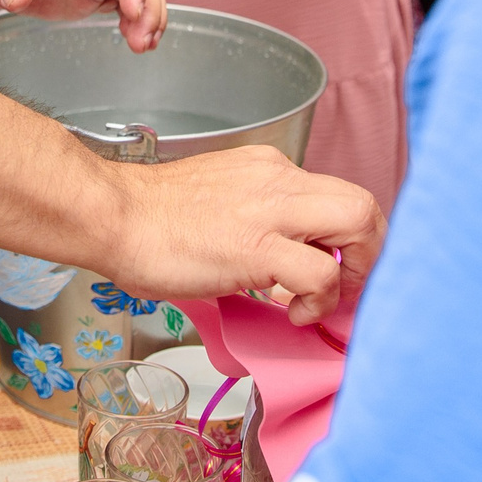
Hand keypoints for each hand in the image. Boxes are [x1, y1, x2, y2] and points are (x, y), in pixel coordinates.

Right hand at [107, 146, 381, 323]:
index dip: (348, 238)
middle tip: (346, 285)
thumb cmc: (148, 219)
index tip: (336, 268)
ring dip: (354, 273)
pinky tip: (293, 312)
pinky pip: (320, 273)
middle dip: (370, 252)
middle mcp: (277, 179)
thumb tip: (276, 267)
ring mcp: (270, 209)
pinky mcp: (257, 246)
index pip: (337, 194)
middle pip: (363, 202)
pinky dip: (319, 300)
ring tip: (321, 301)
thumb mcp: (218, 203)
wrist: (111, 216)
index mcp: (268, 169)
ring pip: (357, 222)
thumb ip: (254, 221)